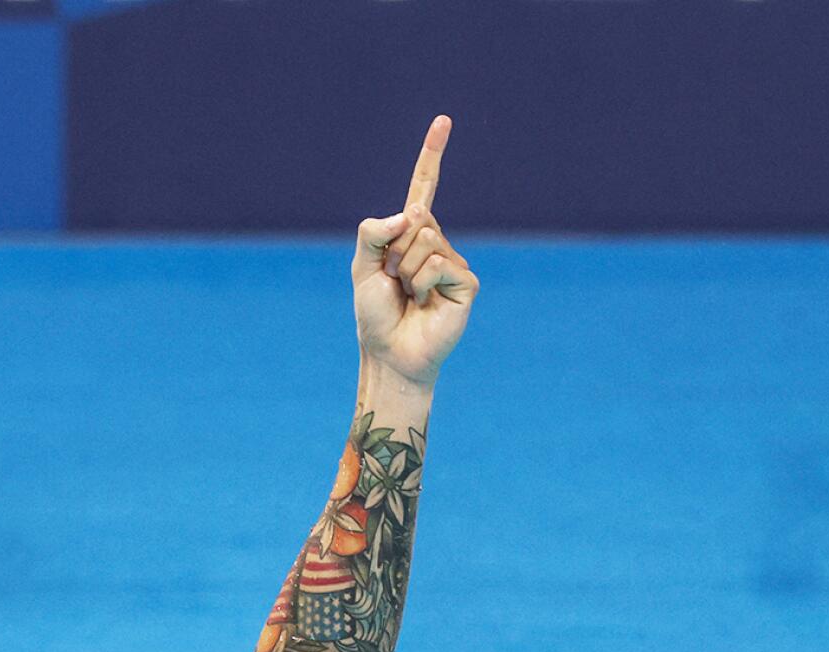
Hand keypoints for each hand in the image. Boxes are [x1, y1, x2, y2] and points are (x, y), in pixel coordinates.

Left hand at [352, 116, 478, 388]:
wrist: (390, 353)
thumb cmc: (375, 314)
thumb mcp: (362, 268)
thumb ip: (373, 232)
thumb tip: (409, 214)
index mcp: (411, 235)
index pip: (423, 188)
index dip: (432, 155)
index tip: (443, 120)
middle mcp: (436, 242)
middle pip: (415, 218)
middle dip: (393, 253)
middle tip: (394, 283)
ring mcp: (453, 260)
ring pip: (425, 241)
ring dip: (406, 272)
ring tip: (409, 296)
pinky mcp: (466, 281)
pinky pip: (438, 263)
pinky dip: (423, 284)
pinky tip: (426, 303)